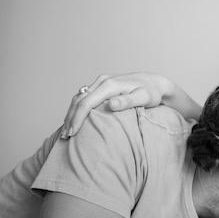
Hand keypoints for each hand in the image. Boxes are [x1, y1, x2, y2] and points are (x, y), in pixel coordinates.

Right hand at [61, 73, 175, 137]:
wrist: (154, 83)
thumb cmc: (151, 92)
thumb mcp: (143, 97)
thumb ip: (128, 101)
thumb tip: (111, 104)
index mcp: (110, 85)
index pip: (86, 102)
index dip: (78, 118)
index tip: (72, 133)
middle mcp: (102, 81)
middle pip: (78, 100)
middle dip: (70, 118)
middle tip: (64, 136)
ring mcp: (100, 82)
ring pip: (78, 98)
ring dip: (71, 114)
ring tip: (66, 131)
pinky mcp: (101, 86)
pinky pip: (84, 97)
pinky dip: (76, 109)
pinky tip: (74, 120)